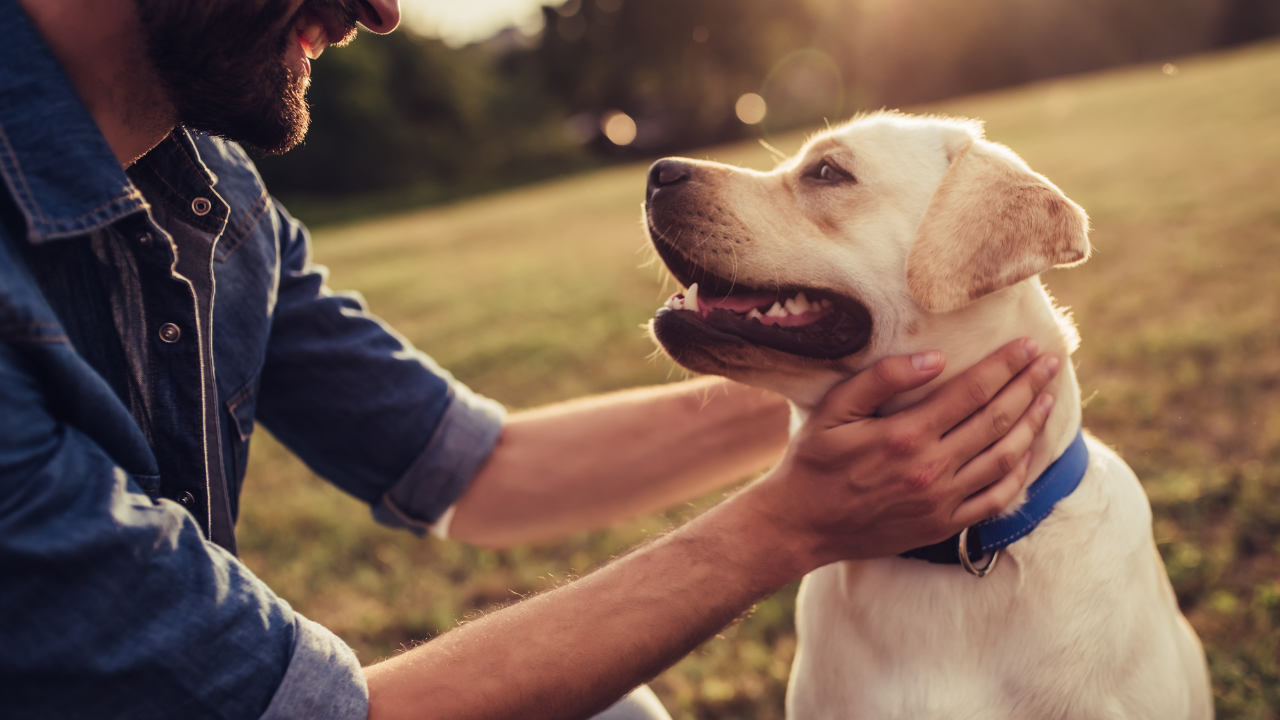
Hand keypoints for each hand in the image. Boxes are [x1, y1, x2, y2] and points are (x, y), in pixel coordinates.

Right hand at [746, 338, 1059, 567]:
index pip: (972, 391)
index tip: (1029, 345)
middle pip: (996, 420)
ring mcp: (941, 501)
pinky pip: (995, 499)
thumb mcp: (834, 410)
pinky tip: (1027, 452)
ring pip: (1004, 458)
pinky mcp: (943, 525)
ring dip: (1031, 425)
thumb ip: (881, 379)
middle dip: (1028, 387)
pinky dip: (1019, 473)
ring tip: (1048, 398)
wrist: (802, 525)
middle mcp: (930, 469)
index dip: (1005, 366)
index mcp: (905, 435)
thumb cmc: (814, 461)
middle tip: (1050, 362)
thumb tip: (934, 358)